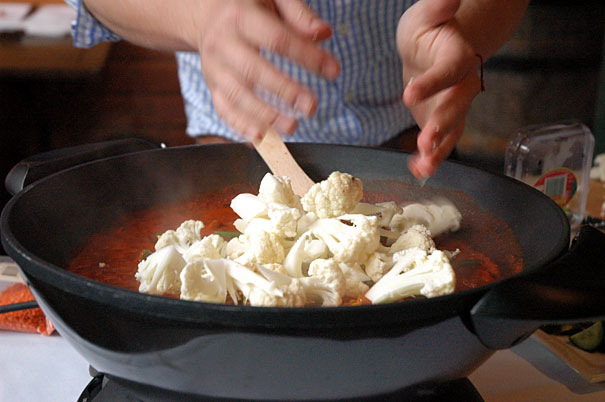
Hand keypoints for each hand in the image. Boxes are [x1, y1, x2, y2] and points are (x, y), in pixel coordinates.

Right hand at [197, 0, 339, 141]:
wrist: (206, 14)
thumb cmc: (248, 5)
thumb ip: (298, 14)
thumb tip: (323, 34)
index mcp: (240, 16)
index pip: (277, 39)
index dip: (307, 56)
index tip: (333, 71)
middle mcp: (222, 42)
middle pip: (253, 70)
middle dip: (285, 91)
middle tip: (311, 107)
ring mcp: (214, 67)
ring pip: (236, 95)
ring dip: (264, 115)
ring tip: (291, 127)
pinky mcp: (212, 85)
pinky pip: (223, 109)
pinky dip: (240, 126)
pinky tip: (260, 137)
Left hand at [397, 0, 481, 177]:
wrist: (432, 50)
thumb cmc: (429, 31)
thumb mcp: (428, 15)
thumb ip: (438, 7)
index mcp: (458, 57)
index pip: (448, 71)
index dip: (432, 83)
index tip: (409, 93)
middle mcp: (461, 86)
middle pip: (455, 107)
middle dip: (440, 125)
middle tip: (424, 140)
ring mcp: (453, 108)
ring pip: (451, 131)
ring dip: (438, 150)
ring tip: (423, 166)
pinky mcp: (441, 122)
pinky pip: (440, 143)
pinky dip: (430, 159)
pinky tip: (417, 171)